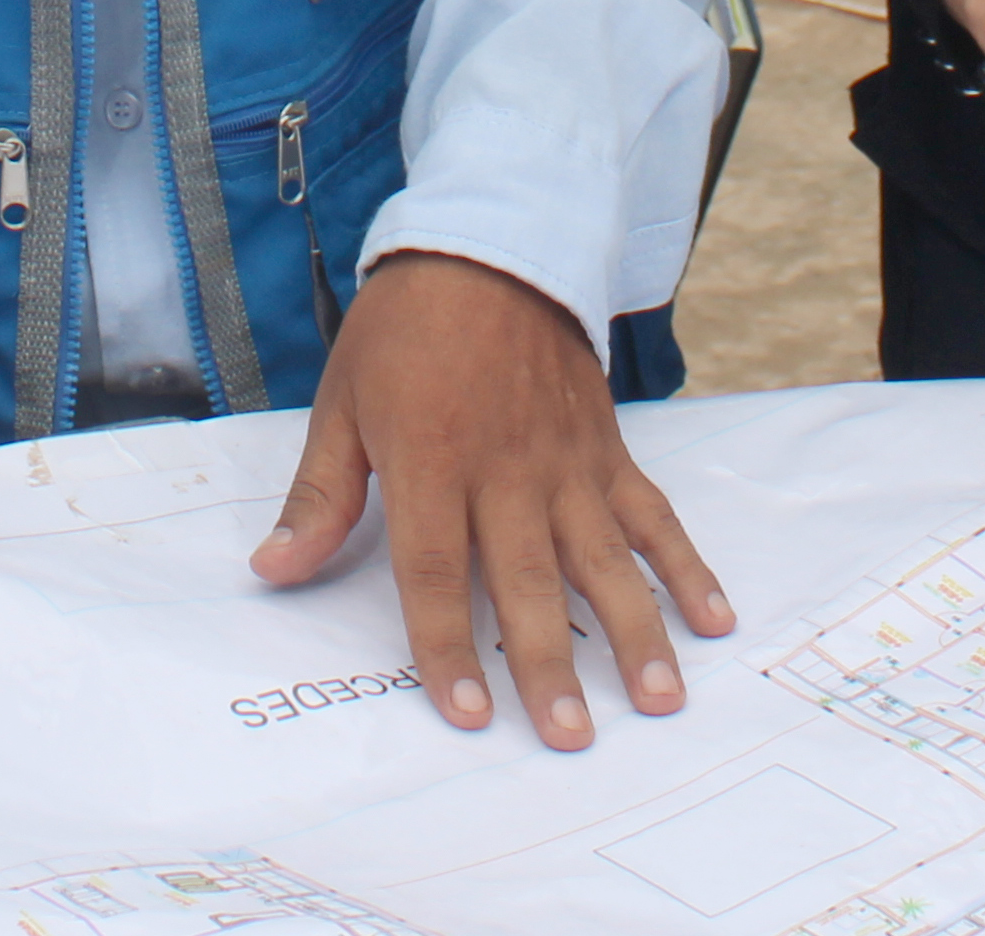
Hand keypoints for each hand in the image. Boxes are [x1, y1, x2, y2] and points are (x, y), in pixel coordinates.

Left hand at [251, 252, 732, 751]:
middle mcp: (505, 471)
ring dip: (635, 631)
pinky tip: (713, 618)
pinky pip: (653, 515)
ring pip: (604, 559)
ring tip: (659, 698)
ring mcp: (566, 463)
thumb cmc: (404, 331)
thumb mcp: (342, 404)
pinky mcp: (607, 450)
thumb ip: (321, 497)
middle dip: (548, 664)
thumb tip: (271, 571)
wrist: (489, 247)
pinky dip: (686, 565)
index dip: (448, 647)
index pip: (436, 573)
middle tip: (569, 736)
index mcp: (431, 462)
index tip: (466, 713)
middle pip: (527, 582)